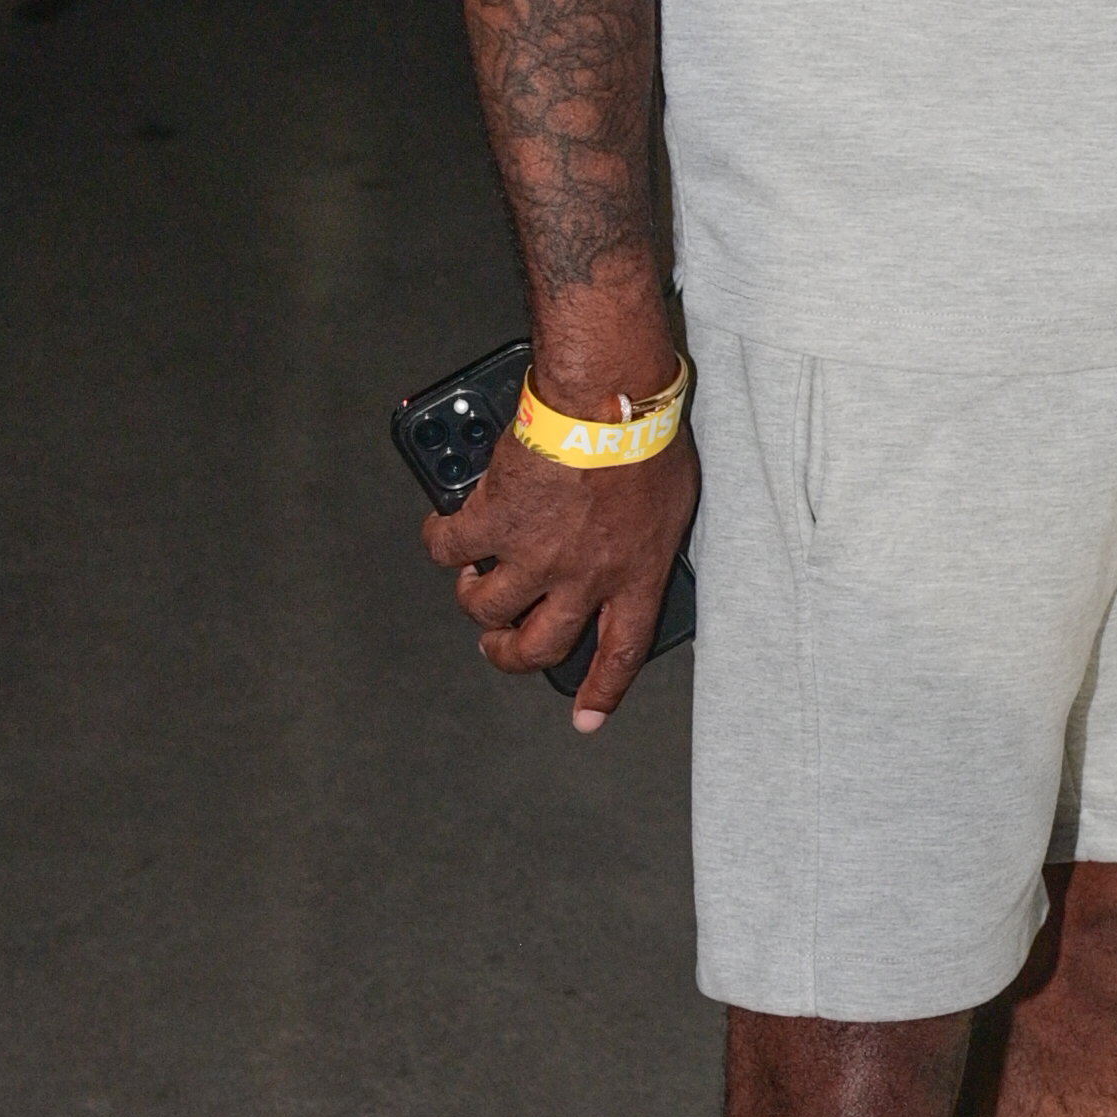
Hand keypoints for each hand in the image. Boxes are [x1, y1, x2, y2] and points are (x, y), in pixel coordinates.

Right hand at [423, 415, 697, 733]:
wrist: (609, 397)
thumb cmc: (649, 435)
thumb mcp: (675, 501)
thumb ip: (650, 536)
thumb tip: (637, 541)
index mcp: (636, 574)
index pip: (622, 652)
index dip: (602, 691)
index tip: (588, 719)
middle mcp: (584, 576)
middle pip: (538, 646)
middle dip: (510, 656)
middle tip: (497, 645)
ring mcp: (535, 554)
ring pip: (486, 606)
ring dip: (475, 598)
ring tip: (476, 578)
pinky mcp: (493, 520)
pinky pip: (449, 548)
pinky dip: (441, 541)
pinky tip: (447, 530)